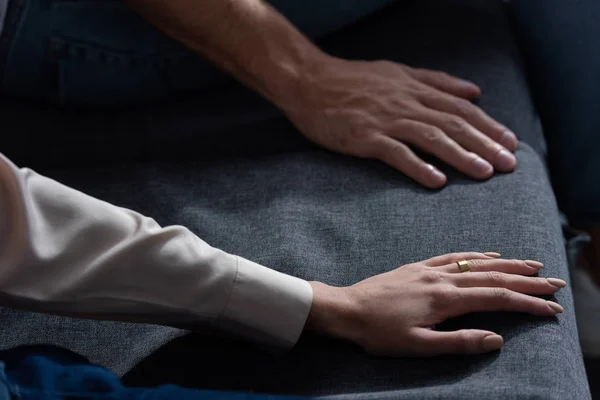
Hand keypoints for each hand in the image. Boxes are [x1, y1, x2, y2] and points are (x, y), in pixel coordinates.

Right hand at [280, 57, 517, 187]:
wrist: (309, 81)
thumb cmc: (351, 79)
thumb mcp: (398, 72)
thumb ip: (436, 81)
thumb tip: (474, 90)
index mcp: (414, 88)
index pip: (460, 107)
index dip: (488, 125)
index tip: (510, 142)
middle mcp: (405, 102)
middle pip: (453, 123)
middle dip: (485, 143)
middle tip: (510, 164)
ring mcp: (385, 119)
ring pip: (432, 137)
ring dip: (461, 155)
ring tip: (485, 173)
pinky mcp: (365, 137)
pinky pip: (396, 153)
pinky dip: (418, 167)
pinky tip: (437, 182)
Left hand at [307, 252, 564, 355]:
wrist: (346, 309)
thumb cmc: (379, 332)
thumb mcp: (418, 346)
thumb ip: (458, 342)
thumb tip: (495, 339)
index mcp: (445, 299)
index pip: (496, 299)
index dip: (526, 304)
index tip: (551, 308)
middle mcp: (441, 279)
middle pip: (492, 277)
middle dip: (526, 281)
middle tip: (553, 283)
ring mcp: (429, 269)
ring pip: (476, 263)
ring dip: (507, 263)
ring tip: (531, 265)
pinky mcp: (417, 266)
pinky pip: (453, 255)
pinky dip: (475, 254)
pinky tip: (488, 254)